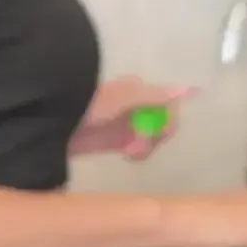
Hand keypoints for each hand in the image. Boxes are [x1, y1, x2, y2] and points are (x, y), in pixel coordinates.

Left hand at [73, 77, 197, 160]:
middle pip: (161, 122)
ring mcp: (124, 124)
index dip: (168, 119)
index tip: (161, 129)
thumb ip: (157, 95)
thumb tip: (192, 89)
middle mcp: (134, 105)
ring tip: (131, 151)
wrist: (54, 122)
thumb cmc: (91, 103)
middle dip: (157, 133)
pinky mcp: (114, 142)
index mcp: (138, 90)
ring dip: (147, 145)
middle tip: (142, 142)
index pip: (167, 104)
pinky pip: (137, 148)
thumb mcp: (125, 97)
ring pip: (151, 137)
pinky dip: (138, 153)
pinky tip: (128, 156)